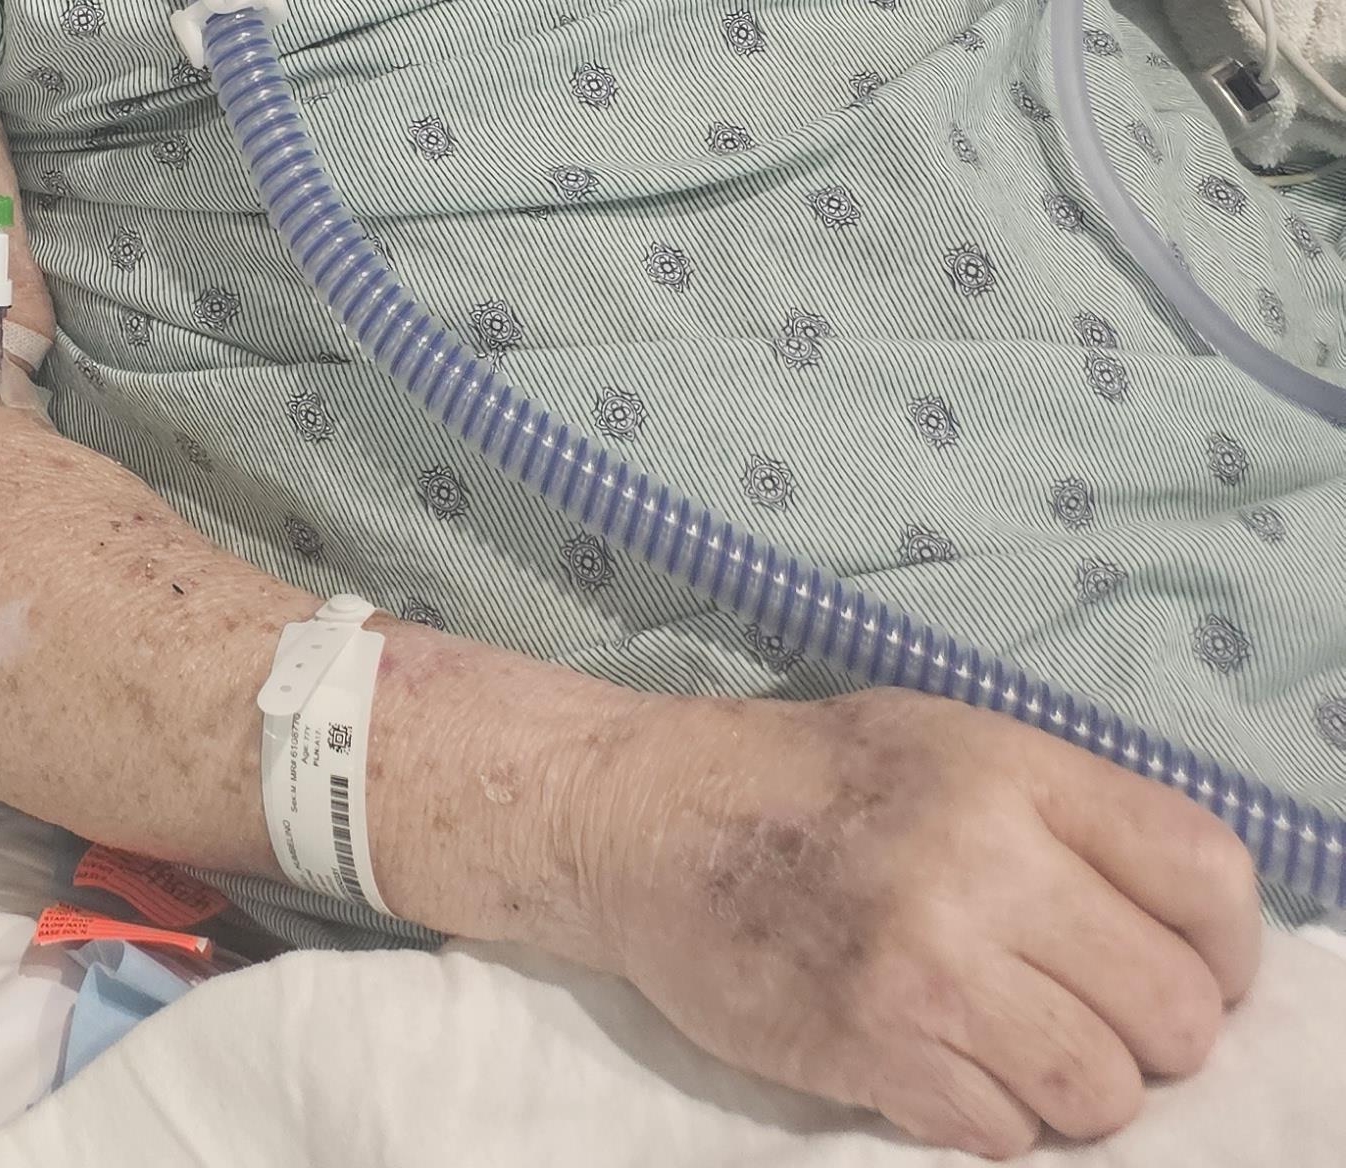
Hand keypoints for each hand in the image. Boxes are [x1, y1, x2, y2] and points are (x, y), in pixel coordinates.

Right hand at [577, 688, 1256, 1154]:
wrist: (645, 816)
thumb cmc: (811, 780)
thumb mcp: (951, 744)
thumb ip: (1069, 820)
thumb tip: (1193, 935)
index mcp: (1013, 769)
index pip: (1208, 876)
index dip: (1226, 949)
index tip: (1191, 967)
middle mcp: (984, 858)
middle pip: (1174, 1011)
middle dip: (1150, 1037)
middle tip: (1086, 1015)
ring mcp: (929, 959)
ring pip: (1103, 1094)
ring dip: (1072, 1089)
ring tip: (1012, 1044)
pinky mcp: (876, 1045)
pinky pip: (1007, 1136)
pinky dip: (988, 1117)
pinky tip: (941, 1061)